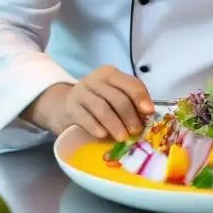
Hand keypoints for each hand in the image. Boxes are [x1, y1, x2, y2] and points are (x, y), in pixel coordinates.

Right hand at [26, 66, 153, 141]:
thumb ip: (130, 101)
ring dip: (115, 125)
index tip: (149, 113)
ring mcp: (81, 92)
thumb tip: (147, 116)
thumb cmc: (97, 100)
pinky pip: (85, 118)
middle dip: (129, 116)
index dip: (141, 98)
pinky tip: (103, 135)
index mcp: (111, 74)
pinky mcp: (70, 107)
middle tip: (136, 132)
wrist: (64, 103)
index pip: (130, 83)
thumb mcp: (113, 94)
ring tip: (122, 138)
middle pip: (117, 98)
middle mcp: (95, 80)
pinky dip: (96, 127)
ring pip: (102, 108)